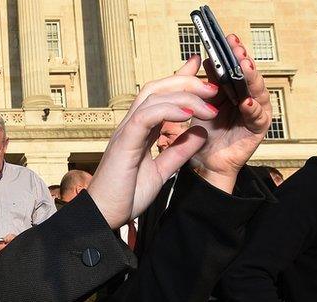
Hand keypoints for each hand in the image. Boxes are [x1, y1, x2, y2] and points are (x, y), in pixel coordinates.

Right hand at [88, 55, 218, 228]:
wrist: (103, 216)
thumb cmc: (125, 196)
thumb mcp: (161, 172)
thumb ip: (178, 152)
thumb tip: (200, 134)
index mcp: (138, 132)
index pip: (159, 97)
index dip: (180, 81)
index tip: (201, 72)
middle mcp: (130, 127)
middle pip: (156, 88)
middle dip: (186, 81)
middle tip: (213, 87)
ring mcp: (126, 132)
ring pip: (152, 96)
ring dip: (184, 95)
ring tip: (208, 104)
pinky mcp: (124, 143)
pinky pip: (146, 116)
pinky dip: (169, 110)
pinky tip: (189, 115)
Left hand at [189, 35, 271, 191]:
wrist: (202, 163)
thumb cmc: (202, 135)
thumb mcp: (197, 104)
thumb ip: (197, 83)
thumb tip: (197, 57)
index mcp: (232, 91)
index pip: (235, 68)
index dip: (232, 54)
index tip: (227, 39)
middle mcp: (246, 98)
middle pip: (248, 76)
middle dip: (243, 61)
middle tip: (237, 48)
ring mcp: (254, 113)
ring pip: (256, 92)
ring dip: (251, 79)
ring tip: (244, 67)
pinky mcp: (258, 129)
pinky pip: (257, 117)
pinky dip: (253, 109)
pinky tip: (246, 102)